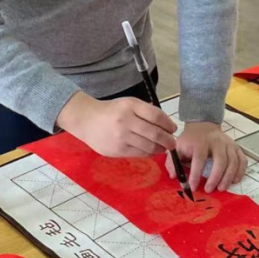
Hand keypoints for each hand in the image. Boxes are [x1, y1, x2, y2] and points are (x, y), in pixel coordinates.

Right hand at [57, 92, 175, 157]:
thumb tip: (167, 126)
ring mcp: (121, 137)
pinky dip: (149, 153)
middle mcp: (125, 121)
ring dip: (160, 148)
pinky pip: (139, 154)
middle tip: (172, 142)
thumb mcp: (128, 103)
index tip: (172, 128)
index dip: (168, 124)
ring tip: (163, 147)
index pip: (156, 116)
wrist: (86, 120)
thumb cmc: (111, 111)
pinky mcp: (117, 150)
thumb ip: (147, 112)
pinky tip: (151, 150)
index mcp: (130, 106)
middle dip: (168, 140)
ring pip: (149, 147)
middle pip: (155, 134)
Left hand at [170, 121, 247, 192]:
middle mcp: (216, 142)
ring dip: (228, 177)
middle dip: (215, 177)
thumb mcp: (178, 147)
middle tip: (209, 190)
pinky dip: (240, 171)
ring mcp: (228, 144)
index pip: (199, 159)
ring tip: (221, 188)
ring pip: (233, 161)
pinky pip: (242, 160)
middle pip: (220, 161)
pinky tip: (234, 180)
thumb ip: (173, 161)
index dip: (196, 174)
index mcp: (200, 142)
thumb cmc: (190, 140)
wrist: (203, 125)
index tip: (192, 187)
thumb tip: (174, 176)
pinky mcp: (236, 147)